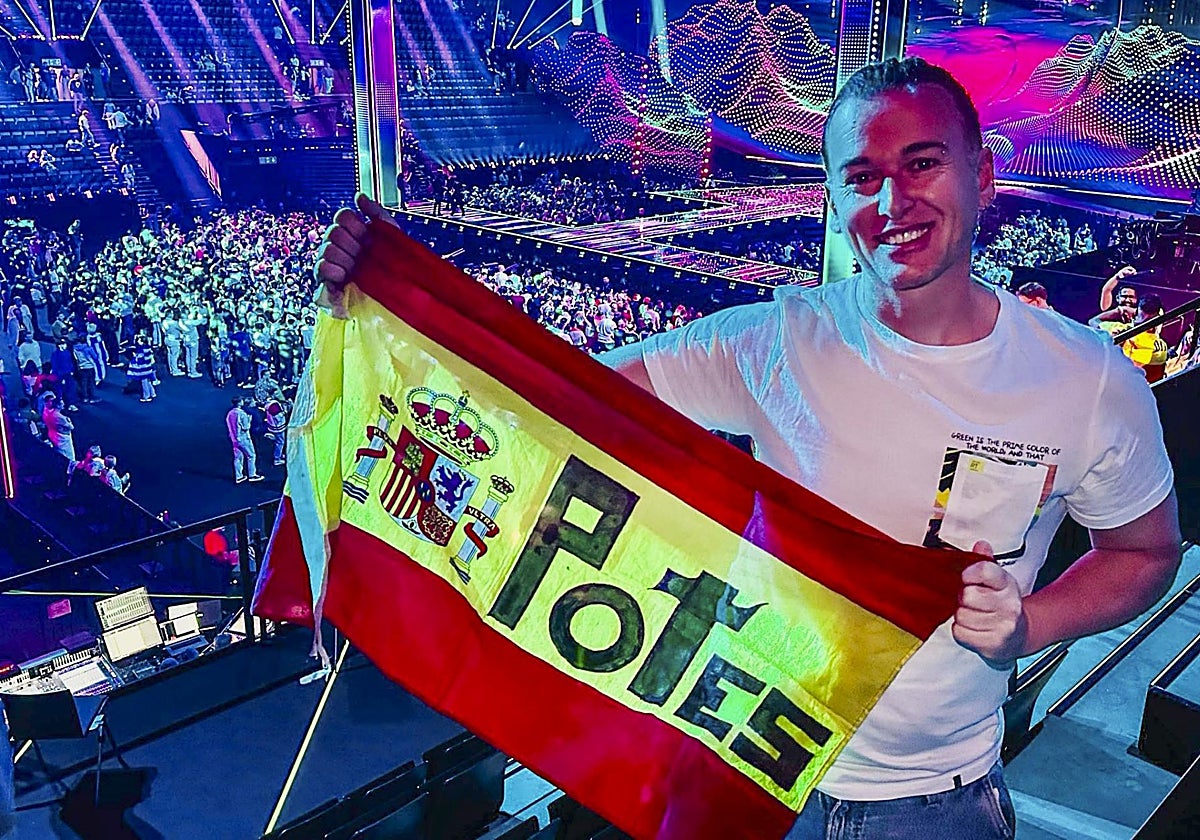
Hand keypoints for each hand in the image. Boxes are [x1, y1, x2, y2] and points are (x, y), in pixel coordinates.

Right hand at [313, 193, 396, 315]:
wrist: (391, 303)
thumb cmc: (391, 270)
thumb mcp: (391, 239)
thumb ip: (377, 214)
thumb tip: (359, 196)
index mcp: (351, 235)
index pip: (343, 216)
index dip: (356, 226)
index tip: (367, 240)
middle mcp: (336, 247)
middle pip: (334, 231)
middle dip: (352, 246)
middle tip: (362, 259)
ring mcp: (327, 265)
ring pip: (327, 249)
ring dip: (345, 261)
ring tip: (355, 272)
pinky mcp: (323, 285)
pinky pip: (321, 268)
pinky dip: (333, 272)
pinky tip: (345, 278)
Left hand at [951, 541, 1027, 665]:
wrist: (1017, 636)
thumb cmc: (999, 604)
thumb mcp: (995, 580)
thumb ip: (983, 562)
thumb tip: (981, 545)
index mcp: (1007, 583)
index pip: (983, 570)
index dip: (968, 573)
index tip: (966, 578)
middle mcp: (1009, 604)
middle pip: (967, 595)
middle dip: (962, 598)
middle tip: (969, 601)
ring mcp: (1003, 626)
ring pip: (961, 615)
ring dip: (961, 616)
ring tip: (973, 615)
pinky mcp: (993, 644)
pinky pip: (960, 633)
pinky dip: (961, 631)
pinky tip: (973, 629)